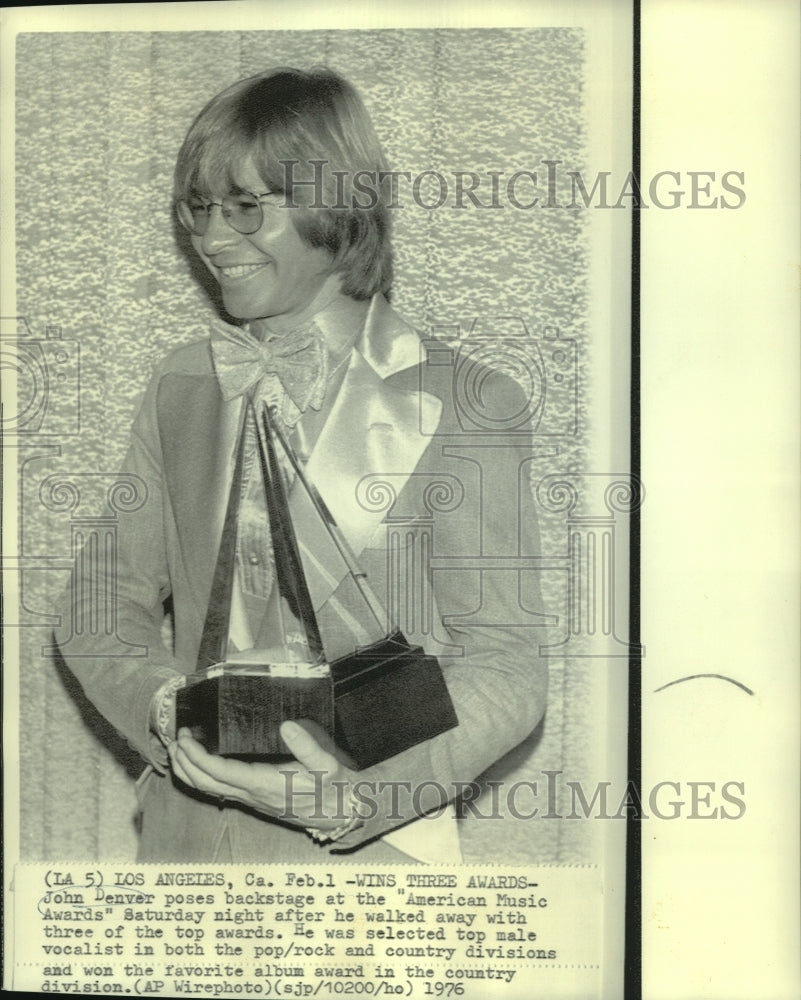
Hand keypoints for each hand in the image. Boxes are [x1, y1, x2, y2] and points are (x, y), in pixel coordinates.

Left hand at [167, 720, 356, 830]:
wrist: (339, 813)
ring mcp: (251, 799)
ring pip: (208, 790)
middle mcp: (252, 794)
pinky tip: (199, 764)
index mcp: (264, 784)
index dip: (197, 757)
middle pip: (205, 783)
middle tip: (175, 738)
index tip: (185, 739)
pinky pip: (219, 790)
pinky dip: (202, 777)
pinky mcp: (253, 799)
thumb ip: (307, 747)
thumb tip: (287, 726)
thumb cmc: (333, 788)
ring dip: (189, 771)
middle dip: (185, 762)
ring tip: (178, 750)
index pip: (219, 772)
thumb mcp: (327, 765)